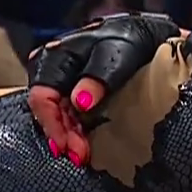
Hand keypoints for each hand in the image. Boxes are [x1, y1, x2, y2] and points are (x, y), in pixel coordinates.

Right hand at [26, 12, 181, 165]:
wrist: (149, 35)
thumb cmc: (133, 39)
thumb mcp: (120, 54)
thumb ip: (99, 76)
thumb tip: (80, 102)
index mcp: (58, 55)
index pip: (41, 94)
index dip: (52, 123)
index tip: (67, 146)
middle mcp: (53, 68)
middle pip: (47, 109)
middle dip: (62, 135)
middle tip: (80, 156)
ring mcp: (63, 81)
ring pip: (58, 115)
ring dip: (69, 137)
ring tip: (83, 155)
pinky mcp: (74, 92)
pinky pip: (68, 116)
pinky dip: (76, 132)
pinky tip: (85, 146)